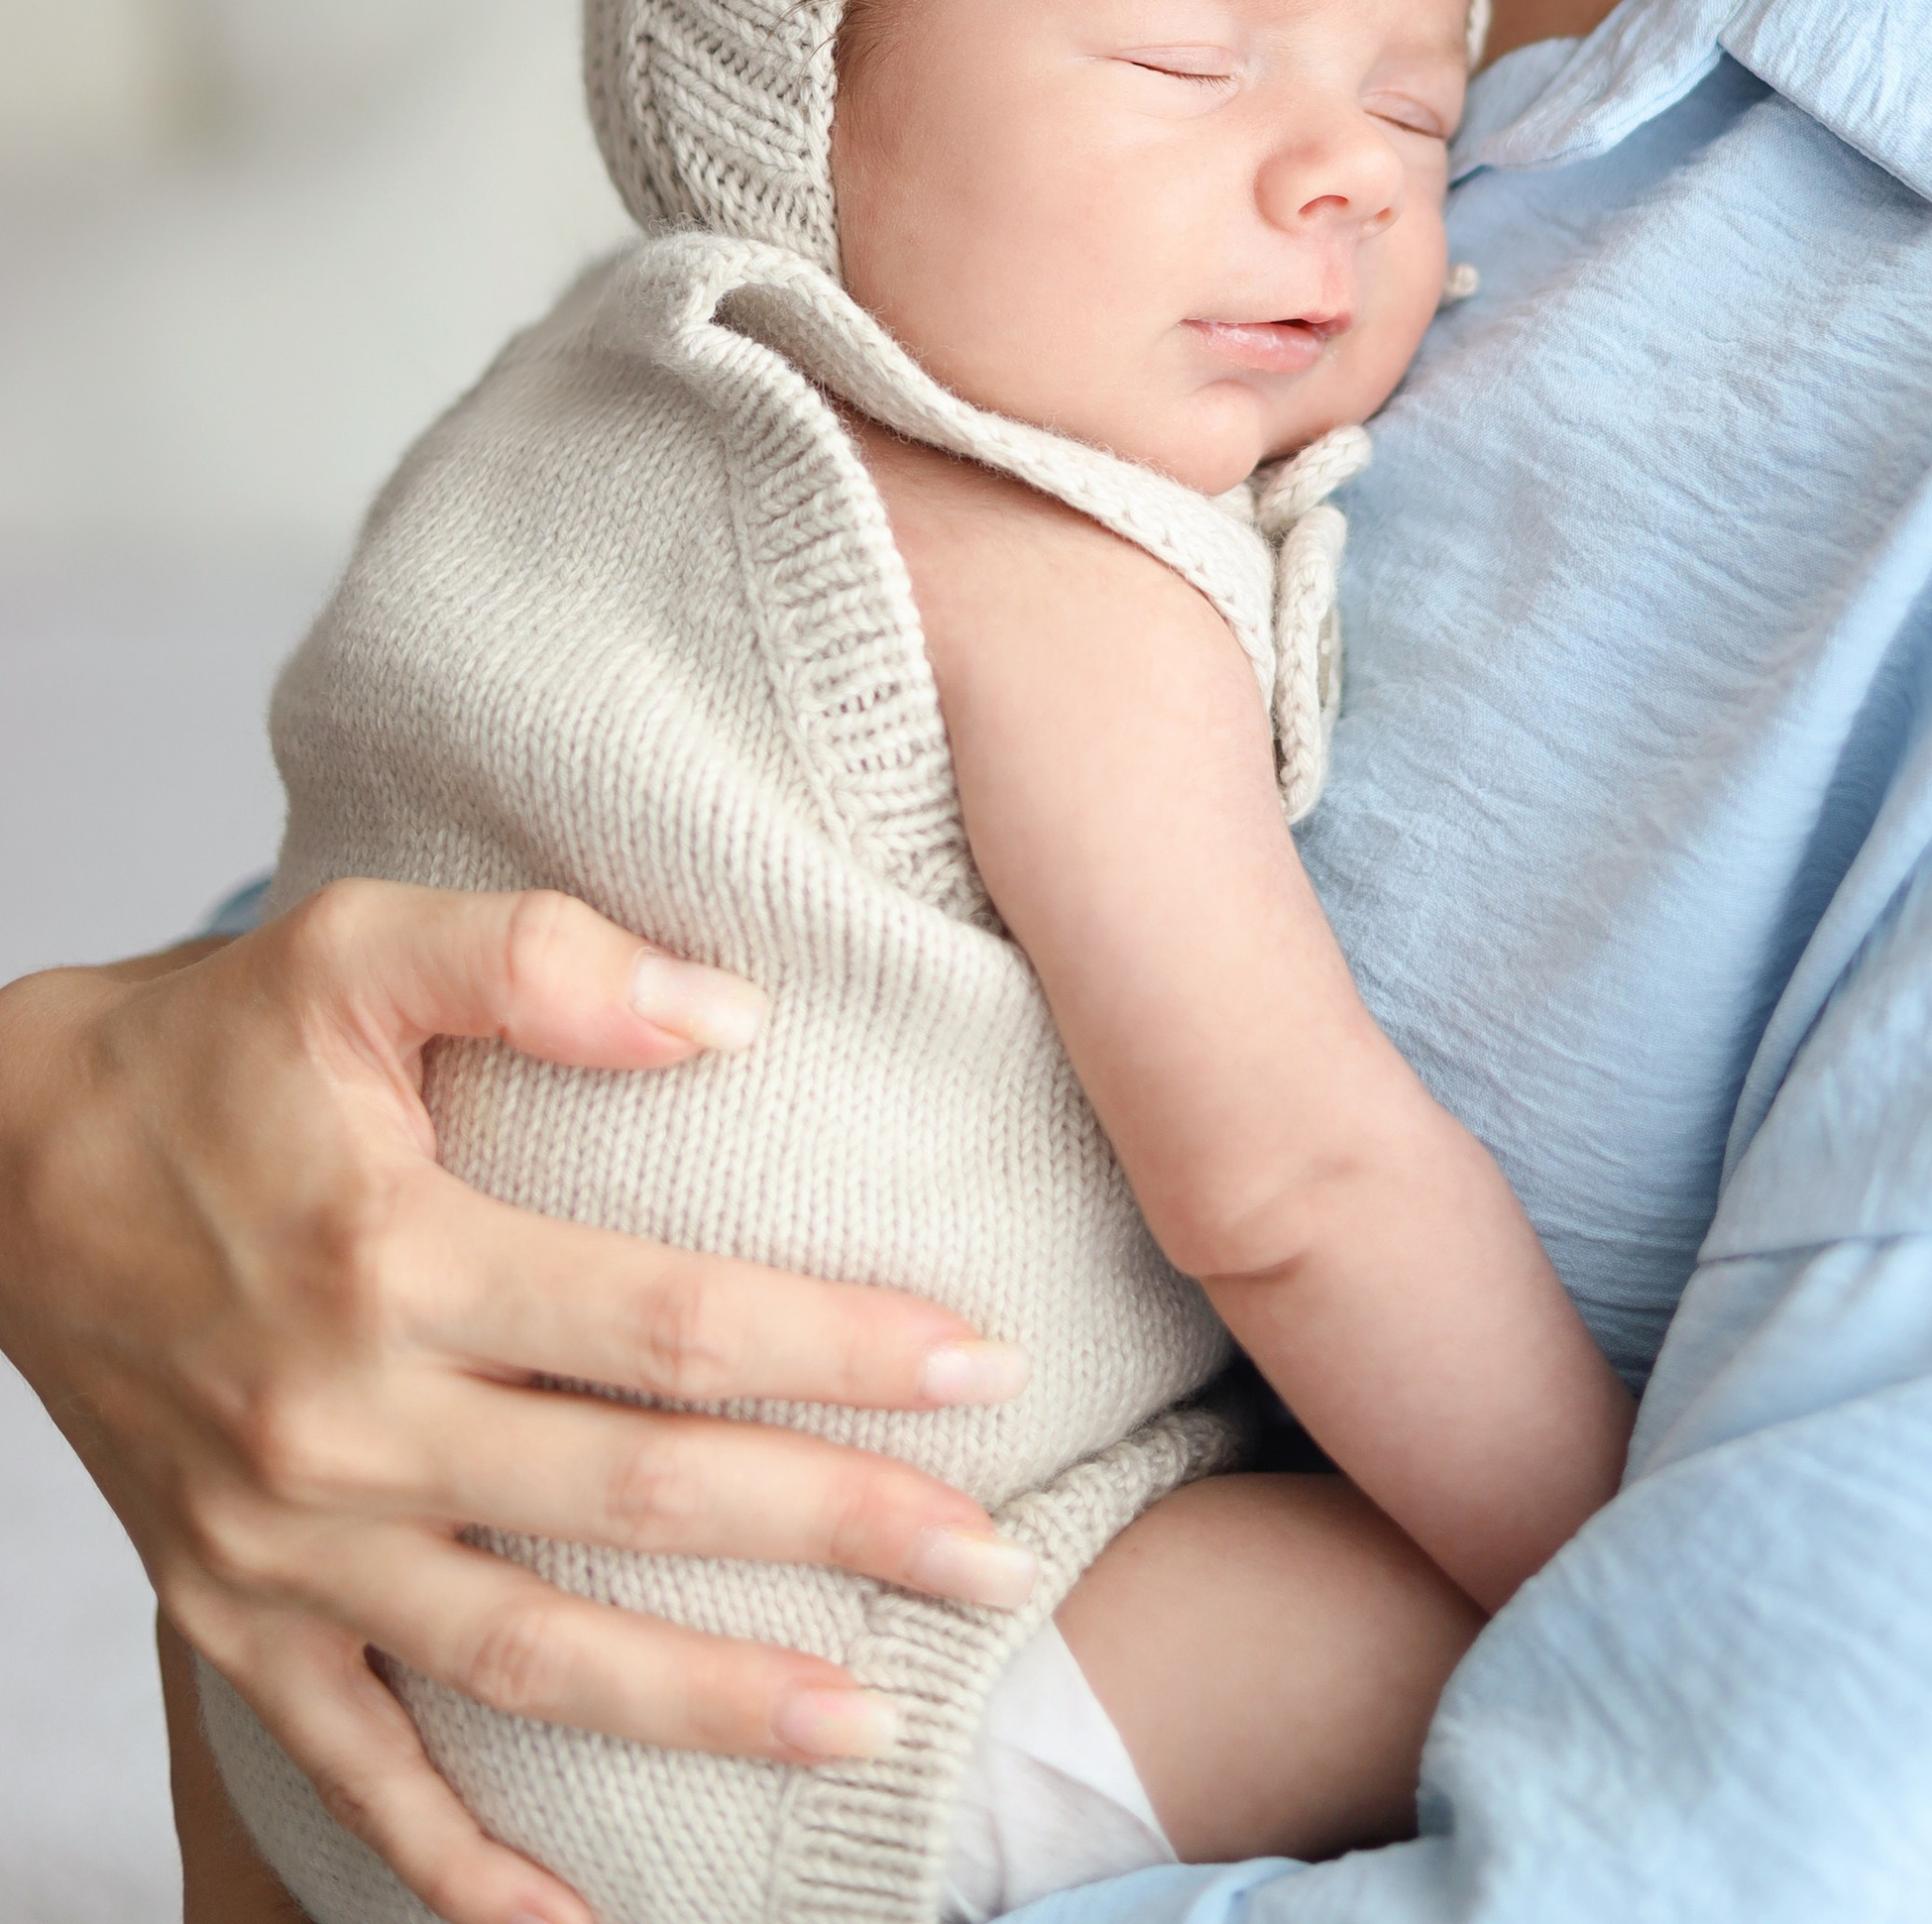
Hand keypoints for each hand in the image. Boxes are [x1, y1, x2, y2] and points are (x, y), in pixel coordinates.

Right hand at [0, 884, 1033, 1923]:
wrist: (4, 1162)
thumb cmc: (210, 1047)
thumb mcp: (357, 942)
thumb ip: (541, 957)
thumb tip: (731, 1016)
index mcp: (393, 1254)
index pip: (661, 1320)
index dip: (832, 1346)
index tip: (978, 1367)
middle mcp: (344, 1421)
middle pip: (633, 1497)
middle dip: (833, 1535)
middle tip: (995, 1561)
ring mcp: (287, 1544)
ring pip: (529, 1657)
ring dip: (704, 1703)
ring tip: (866, 1724)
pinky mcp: (233, 1618)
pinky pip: (360, 1766)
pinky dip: (459, 1865)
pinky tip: (577, 1919)